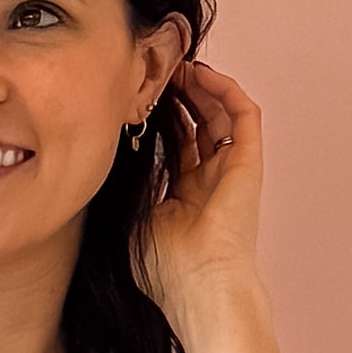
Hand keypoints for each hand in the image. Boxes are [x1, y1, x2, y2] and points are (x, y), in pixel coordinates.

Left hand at [138, 59, 263, 322]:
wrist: (200, 286)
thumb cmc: (165, 270)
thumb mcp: (132, 221)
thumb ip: (127, 186)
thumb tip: (102, 155)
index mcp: (186, 198)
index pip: (178, 146)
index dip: (161, 118)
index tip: (139, 97)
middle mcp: (212, 182)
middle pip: (200, 125)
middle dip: (180, 96)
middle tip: (159, 71)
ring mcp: (232, 171)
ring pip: (222, 114)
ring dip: (200, 87)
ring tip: (177, 65)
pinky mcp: (249, 163)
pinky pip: (243, 114)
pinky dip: (224, 89)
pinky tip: (200, 74)